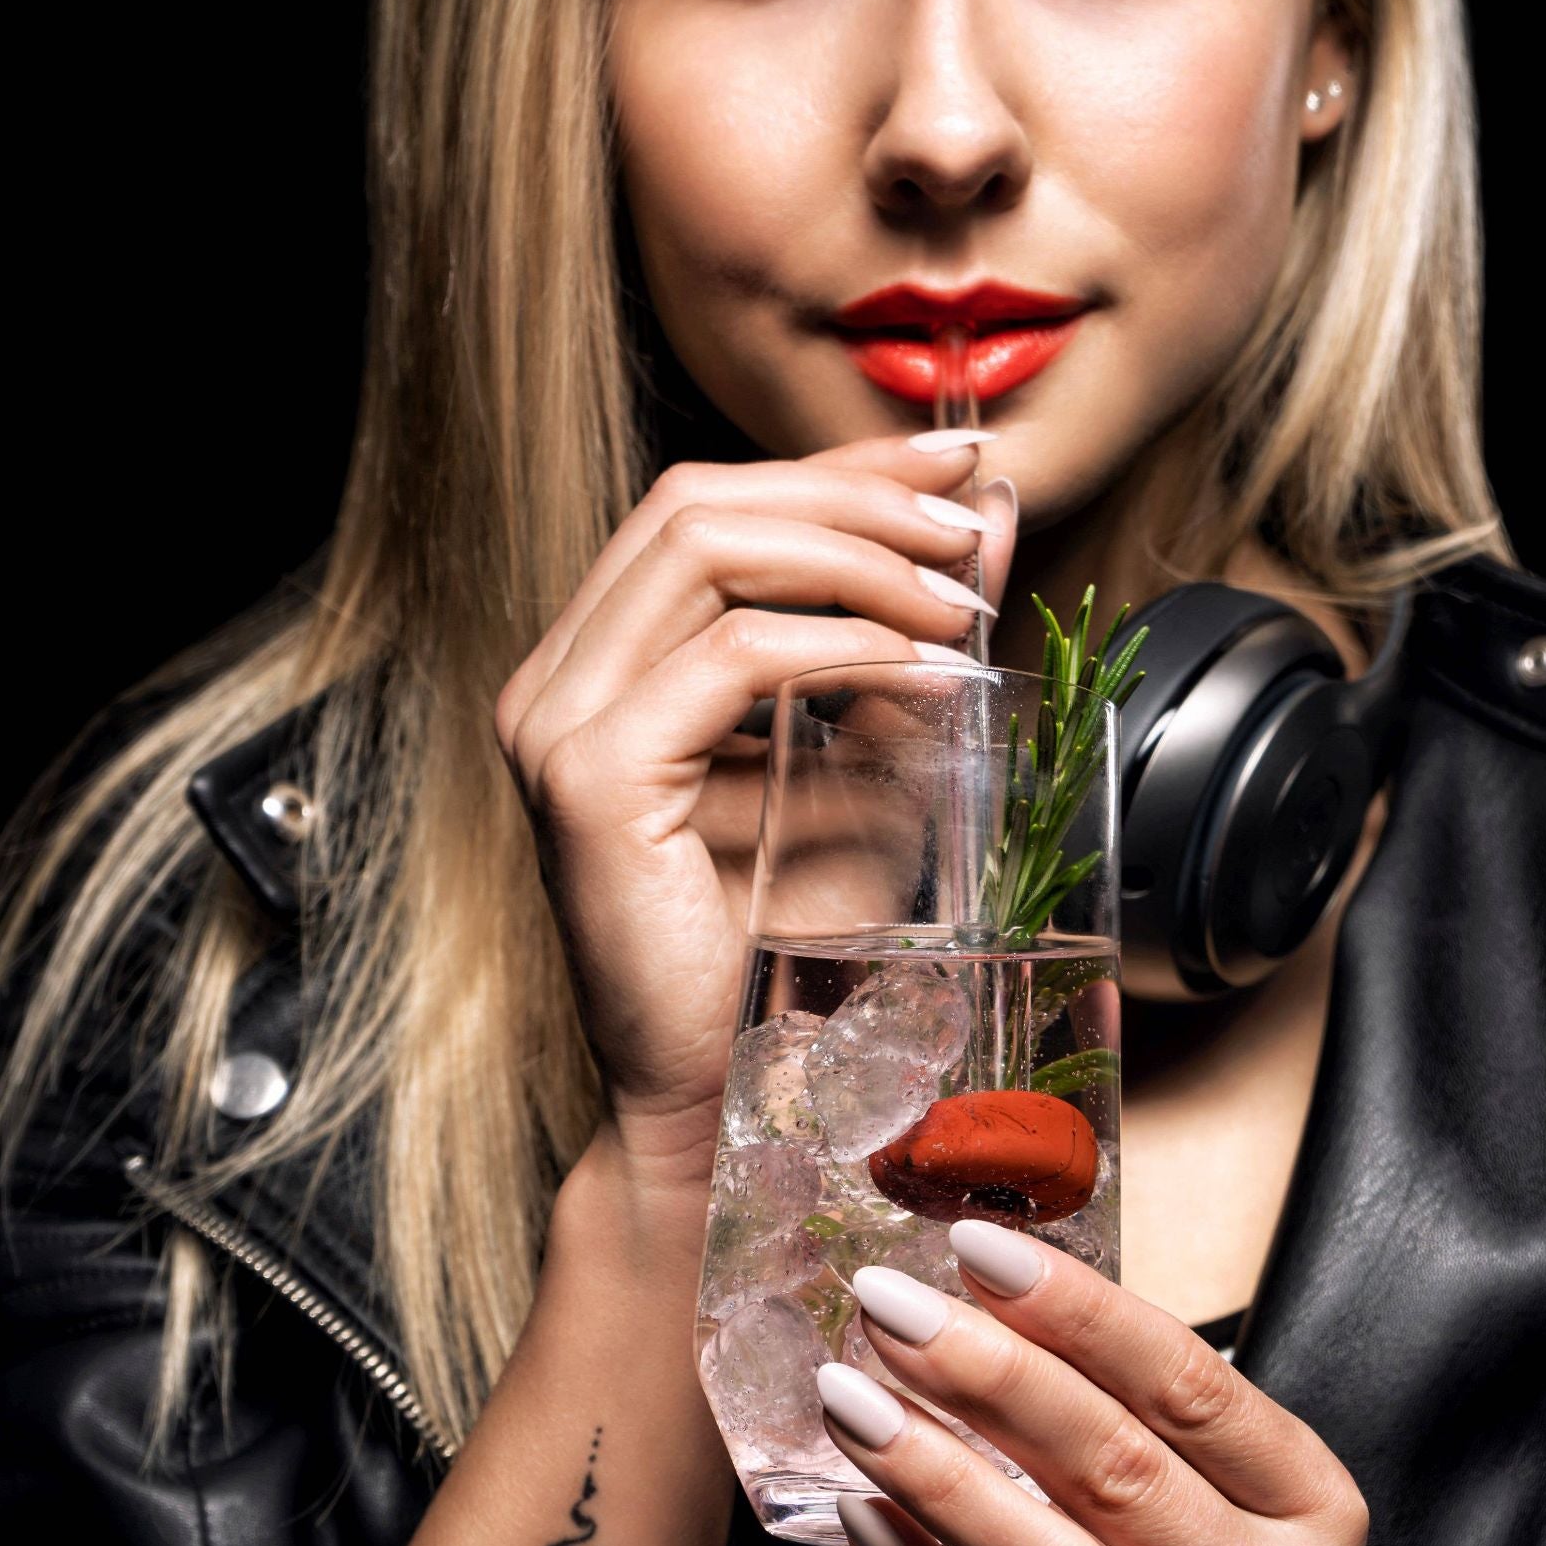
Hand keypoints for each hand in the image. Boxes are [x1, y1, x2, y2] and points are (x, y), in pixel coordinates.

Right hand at [493, 437, 1016, 1168]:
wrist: (737, 1085)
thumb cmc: (792, 943)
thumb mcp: (874, 758)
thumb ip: (912, 634)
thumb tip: (987, 516)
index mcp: (610, 665)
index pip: (712, 508)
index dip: (836, 465)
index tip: (954, 460)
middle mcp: (561, 678)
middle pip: (699, 501)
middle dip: (852, 493)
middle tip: (968, 529)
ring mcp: (558, 722)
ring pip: (705, 546)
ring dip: (857, 556)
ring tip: (961, 606)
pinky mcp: (590, 779)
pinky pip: (734, 656)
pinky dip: (849, 647)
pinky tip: (934, 675)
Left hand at [814, 1227, 1369, 1545]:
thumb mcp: (1223, 1535)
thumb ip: (1140, 1433)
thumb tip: (987, 1296)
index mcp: (1311, 1514)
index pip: (1191, 1386)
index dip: (1077, 1310)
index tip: (974, 1245)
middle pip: (1123, 1471)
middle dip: (991, 1374)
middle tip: (887, 1307)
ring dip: (946, 1476)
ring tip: (852, 1398)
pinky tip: (868, 1525)